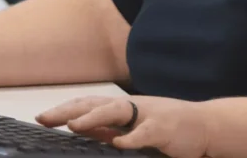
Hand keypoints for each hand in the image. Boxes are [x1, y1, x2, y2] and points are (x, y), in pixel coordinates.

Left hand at [36, 95, 212, 157]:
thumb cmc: (168, 127)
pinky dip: (131, 137)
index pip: (88, 104)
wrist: (205, 125)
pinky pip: (146, 132)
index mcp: (123, 107)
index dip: (65, 109)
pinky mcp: (165, 128)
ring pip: (117, 111)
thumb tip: (79, 130)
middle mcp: (132, 106)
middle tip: (44, 118)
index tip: (41, 118)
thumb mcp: (133, 127)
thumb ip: (108, 129)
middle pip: (95, 103)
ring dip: (93, 117)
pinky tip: (117, 142)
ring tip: (72, 125)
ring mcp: (149, 114)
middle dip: (68, 110)